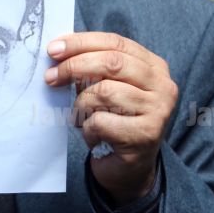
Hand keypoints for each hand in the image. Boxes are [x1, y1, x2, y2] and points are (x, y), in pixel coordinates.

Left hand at [44, 32, 177, 204]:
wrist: (129, 169)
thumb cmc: (114, 121)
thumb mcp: (106, 87)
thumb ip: (92, 67)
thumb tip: (58, 52)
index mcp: (153, 66)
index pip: (115, 42)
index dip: (81, 43)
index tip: (53, 49)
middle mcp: (162, 86)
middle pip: (112, 63)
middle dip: (74, 66)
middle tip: (51, 77)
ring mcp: (158, 111)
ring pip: (104, 92)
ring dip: (81, 105)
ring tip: (81, 117)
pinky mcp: (145, 135)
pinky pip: (101, 122)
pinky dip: (87, 129)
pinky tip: (94, 136)